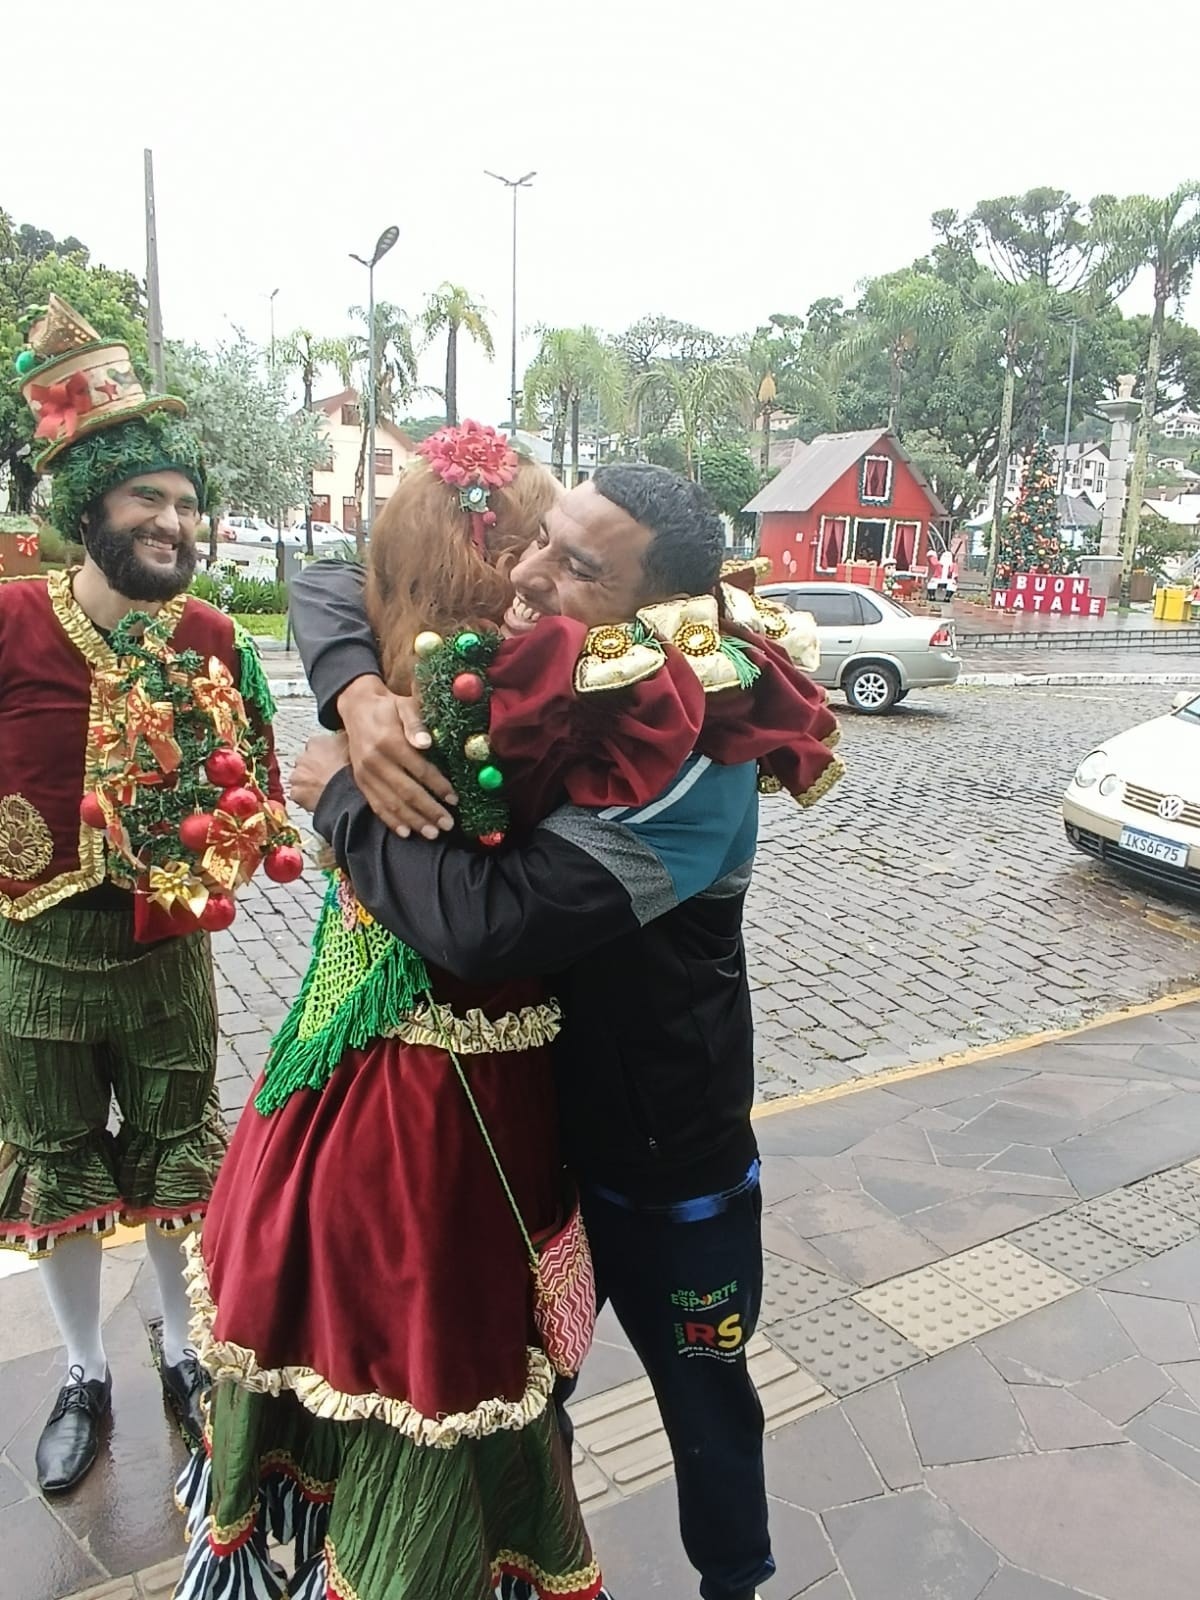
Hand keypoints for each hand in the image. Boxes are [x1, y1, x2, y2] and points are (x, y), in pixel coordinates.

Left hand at [289, 732, 350, 812]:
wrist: (346, 794)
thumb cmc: (352, 770)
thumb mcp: (354, 745)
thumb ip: (345, 738)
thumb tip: (348, 733)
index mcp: (317, 743)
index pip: (317, 745)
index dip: (326, 754)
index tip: (333, 760)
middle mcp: (303, 757)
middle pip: (306, 762)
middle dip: (315, 768)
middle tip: (330, 776)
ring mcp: (298, 776)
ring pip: (301, 779)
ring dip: (310, 783)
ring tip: (326, 789)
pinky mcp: (296, 793)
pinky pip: (299, 795)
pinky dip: (307, 798)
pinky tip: (320, 798)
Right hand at [335, 675, 457, 838]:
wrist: (356, 707)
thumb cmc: (389, 707)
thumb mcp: (405, 706)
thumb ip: (416, 724)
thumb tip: (426, 743)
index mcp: (389, 742)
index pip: (419, 769)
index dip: (438, 786)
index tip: (455, 799)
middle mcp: (375, 761)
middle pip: (406, 792)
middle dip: (429, 810)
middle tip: (448, 824)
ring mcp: (365, 774)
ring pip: (392, 803)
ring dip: (413, 821)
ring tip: (432, 833)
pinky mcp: (360, 782)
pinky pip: (376, 805)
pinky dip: (391, 821)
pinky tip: (405, 832)